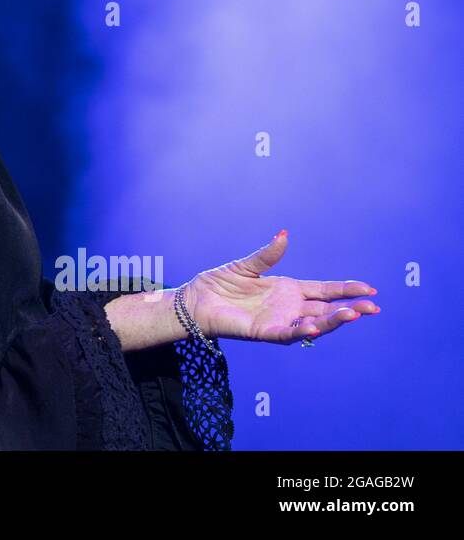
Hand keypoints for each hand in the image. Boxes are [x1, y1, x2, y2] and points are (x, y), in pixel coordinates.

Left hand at [185, 230, 379, 344]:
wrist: (195, 301)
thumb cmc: (219, 284)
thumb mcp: (246, 265)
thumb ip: (267, 255)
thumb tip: (284, 235)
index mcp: (288, 290)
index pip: (325, 291)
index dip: (346, 290)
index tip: (370, 289)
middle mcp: (288, 307)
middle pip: (326, 309)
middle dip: (349, 309)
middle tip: (372, 308)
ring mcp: (279, 320)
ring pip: (313, 324)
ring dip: (332, 321)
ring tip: (353, 315)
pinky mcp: (263, 332)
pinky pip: (286, 333)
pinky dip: (300, 331)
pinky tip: (314, 327)